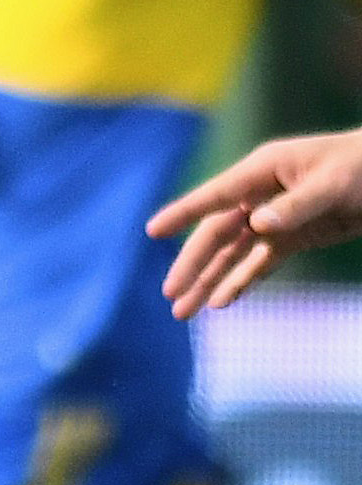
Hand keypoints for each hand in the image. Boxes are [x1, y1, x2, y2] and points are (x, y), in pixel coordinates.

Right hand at [148, 129, 361, 315]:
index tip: (152, 231)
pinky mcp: (291, 239)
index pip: (215, 196)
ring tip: (182, 312)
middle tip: (170, 294)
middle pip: (216, 235)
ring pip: (231, 255)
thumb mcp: (333, 183)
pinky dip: (240, 282)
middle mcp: (260, 197)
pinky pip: (258, 264)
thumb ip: (295, 205)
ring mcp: (274, 220)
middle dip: (192, 265)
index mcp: (262, 172)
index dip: (183, 213)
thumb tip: (257, 225)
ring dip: (208, 282)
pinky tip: (221, 303)